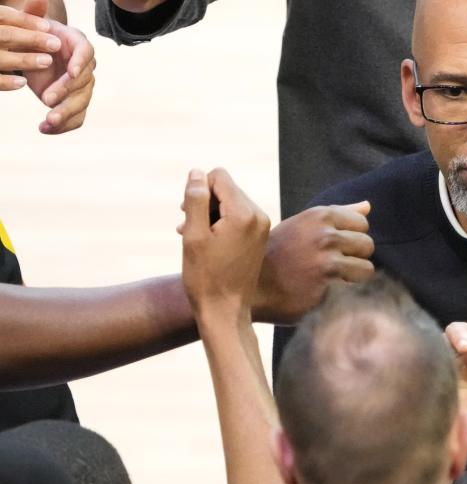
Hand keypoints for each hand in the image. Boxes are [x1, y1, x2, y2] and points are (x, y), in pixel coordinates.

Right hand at [0, 0, 59, 76]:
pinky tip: (24, 82)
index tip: (49, 26)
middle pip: (4, 34)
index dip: (25, 20)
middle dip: (31, 39)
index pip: (2, 15)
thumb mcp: (9, 25)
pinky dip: (6, 82)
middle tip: (57, 44)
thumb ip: (26, 12)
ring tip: (47, 61)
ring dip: (24, 59)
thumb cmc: (2, 40)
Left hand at [12, 0, 95, 133]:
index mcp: (78, 45)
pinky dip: (64, 126)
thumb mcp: (29, 24)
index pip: (86, 53)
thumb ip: (33, 12)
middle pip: (85, 82)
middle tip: (47, 100)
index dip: (80, 63)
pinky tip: (44, 129)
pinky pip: (77, 117)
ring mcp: (82, 87)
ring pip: (82, 102)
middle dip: (67, 92)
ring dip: (66, 113)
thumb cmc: (33, 36)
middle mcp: (85, 67)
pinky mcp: (75, 102)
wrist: (35, 54)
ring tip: (47, 121)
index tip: (70, 72)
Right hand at [180, 168, 270, 324]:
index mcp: (245, 213)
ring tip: (192, 235)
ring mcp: (262, 227)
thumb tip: (197, 172)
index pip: (219, 177)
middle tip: (187, 226)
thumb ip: (195, 200)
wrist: (225, 311)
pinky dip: (221, 224)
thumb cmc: (205, 277)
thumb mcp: (193, 236)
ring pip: (231, 203)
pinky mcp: (260, 237)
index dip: (198, 190)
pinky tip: (205, 241)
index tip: (188, 214)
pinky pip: (238, 217)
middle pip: (226, 188)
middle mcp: (259, 216)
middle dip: (204, 203)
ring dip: (210, 214)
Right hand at [252, 202, 374, 323]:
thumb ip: (337, 214)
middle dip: (355, 257)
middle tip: (333, 265)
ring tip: (331, 280)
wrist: (253, 288)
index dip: (352, 237)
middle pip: (367, 245)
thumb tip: (368, 206)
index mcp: (320, 216)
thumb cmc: (276, 254)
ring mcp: (327, 263)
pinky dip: (345, 294)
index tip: (335, 247)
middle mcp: (326, 236)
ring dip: (353, 277)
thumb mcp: (301, 225)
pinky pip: (356, 290)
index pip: (362, 224)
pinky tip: (325, 293)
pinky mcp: (328, 289)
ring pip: (367, 269)